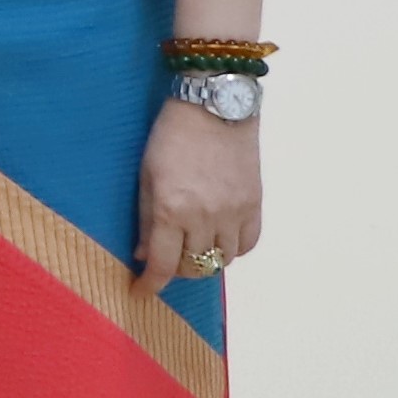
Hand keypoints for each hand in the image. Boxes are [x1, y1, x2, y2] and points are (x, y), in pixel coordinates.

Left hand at [132, 103, 259, 298]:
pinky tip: (219, 240)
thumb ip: (146, 219)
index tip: (142, 292)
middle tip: (166, 260)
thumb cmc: (172, 136)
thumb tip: (144, 255)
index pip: (164, 265)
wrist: (216, 106)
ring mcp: (234, 212)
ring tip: (192, 249)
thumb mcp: (146, 176)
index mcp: (173, 209)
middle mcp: (206, 216)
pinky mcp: (254, 204)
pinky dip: (232, 249)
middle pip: (194, 267)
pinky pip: (247, 244)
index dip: (151, 285)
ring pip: (221, 260)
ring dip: (204, 262)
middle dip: (175, 270)